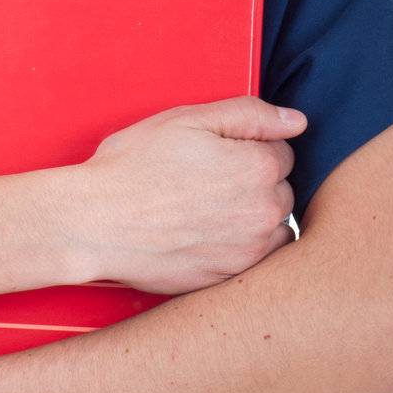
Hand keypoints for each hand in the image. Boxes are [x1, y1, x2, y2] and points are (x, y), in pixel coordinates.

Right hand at [74, 95, 305, 293]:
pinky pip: (254, 259)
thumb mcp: (187, 119)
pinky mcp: (229, 278)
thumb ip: (250, 115)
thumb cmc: (134, 166)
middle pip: (280, 188)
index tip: (215, 151)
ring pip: (272, 226)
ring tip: (206, 207)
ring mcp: (248, 251)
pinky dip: (238, 245)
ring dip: (252, 215)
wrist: (95, 223)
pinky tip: (203, 233)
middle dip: (254, 180)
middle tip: (205, 178)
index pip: (282, 149)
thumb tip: (297, 120)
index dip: (247, 145)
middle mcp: (264, 213)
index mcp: (259, 167)